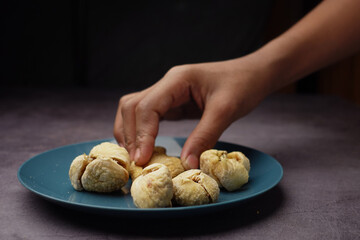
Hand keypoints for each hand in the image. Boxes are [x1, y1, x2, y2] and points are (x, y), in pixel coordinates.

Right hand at [114, 56, 272, 168]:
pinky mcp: (172, 103)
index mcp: (177, 80)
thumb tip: (186, 164)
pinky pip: (148, 116)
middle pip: (132, 107)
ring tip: (136, 158)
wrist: (252, 74)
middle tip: (137, 163)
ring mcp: (167, 93)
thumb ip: (204, 137)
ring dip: (131, 133)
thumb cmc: (242, 85)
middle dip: (131, 135)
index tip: (142, 159)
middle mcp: (166, 84)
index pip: (147, 106)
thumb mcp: (226, 111)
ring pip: (134, 110)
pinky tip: (145, 148)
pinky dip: (142, 133)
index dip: (142, 134)